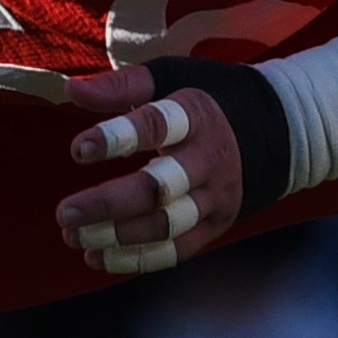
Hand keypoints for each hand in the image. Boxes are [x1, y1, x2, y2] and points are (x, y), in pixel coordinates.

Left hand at [56, 67, 245, 273]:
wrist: (273, 132)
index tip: (78, 149)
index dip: (117, 138)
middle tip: (64, 212)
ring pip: (165, 226)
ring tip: (72, 235)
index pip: (156, 126)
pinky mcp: (215, 226)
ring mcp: (215, 198)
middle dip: (108, 204)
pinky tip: (96, 257)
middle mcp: (209, 160)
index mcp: (196, 116)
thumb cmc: (205, 101)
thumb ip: (121, 86)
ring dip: (116, 236)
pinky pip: (175, 251)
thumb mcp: (170, 79)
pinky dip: (135, 259)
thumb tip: (72, 90)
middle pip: (159, 188)